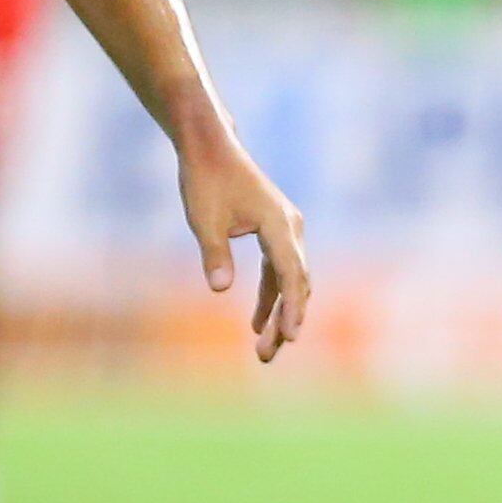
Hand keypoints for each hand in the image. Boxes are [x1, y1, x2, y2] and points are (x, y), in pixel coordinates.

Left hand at [179, 129, 310, 360]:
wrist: (210, 147)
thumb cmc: (205, 181)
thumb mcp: (204, 220)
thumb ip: (215, 255)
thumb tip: (221, 290)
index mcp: (280, 224)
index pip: (291, 275)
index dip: (290, 309)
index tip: (287, 338)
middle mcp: (292, 227)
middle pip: (298, 282)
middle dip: (286, 320)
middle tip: (266, 355)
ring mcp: (287, 229)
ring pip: (291, 279)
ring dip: (280, 311)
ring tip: (264, 347)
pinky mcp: (276, 230)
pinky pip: (279, 270)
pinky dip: (272, 295)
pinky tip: (258, 321)